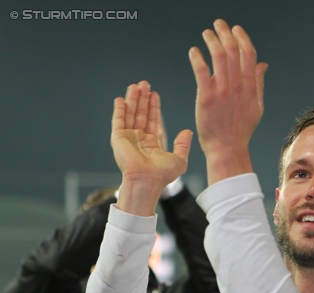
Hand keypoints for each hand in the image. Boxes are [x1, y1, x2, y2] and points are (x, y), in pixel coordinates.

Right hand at [112, 81, 191, 215]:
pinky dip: (119, 109)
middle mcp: (139, 140)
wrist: (147, 180)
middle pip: (141, 114)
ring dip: (133, 100)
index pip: (153, 121)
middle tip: (145, 84)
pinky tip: (121, 99)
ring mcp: (128, 138)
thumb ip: (183, 145)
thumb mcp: (179, 159)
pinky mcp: (118, 138)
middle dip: (143, 99)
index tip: (155, 94)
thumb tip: (187, 131)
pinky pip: (118, 120)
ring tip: (136, 85)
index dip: (154, 107)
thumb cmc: (163, 174)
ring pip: (130, 114)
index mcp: (152, 144)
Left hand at [189, 19, 267, 183]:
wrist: (227, 148)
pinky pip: (201, 71)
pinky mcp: (207, 97)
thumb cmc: (240, 131)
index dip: (242, 37)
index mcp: (250, 87)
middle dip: (226, 33)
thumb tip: (262, 64)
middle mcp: (237, 86)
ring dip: (212, 40)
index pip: (248, 54)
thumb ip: (258, 83)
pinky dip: (197, 57)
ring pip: (219, 56)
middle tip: (219, 25)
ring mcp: (222, 91)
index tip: (236, 29)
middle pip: (233, 50)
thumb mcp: (257, 106)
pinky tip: (194, 51)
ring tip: (206, 34)